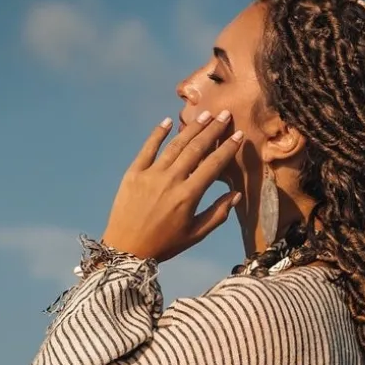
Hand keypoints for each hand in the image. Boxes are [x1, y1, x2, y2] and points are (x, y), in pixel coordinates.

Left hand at [101, 111, 243, 263]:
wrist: (126, 250)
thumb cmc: (164, 245)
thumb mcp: (195, 235)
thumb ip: (217, 214)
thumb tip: (235, 195)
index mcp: (188, 196)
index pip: (213, 165)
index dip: (227, 149)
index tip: (238, 135)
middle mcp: (171, 180)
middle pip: (196, 148)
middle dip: (212, 129)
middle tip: (224, 114)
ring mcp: (151, 174)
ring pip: (175, 145)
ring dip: (191, 128)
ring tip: (205, 115)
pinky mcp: (134, 173)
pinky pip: (147, 148)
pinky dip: (158, 133)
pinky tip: (168, 121)